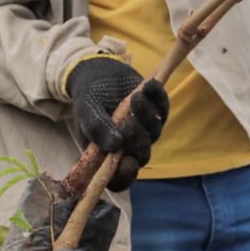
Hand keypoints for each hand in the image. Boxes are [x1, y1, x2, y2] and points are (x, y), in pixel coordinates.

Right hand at [65, 57, 168, 190]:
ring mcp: (146, 129)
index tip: (128, 163)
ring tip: (136, 97)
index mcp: (108, 154)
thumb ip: (96, 128)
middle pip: (141, 155)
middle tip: (128, 120)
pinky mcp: (157, 111)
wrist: (99, 73)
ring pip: (154, 132)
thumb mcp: (86, 111)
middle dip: (137, 139)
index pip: (119, 177)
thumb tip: (114, 147)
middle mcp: (129, 146)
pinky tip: (149, 85)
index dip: (126, 176)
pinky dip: (158, 98)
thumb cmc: (89, 97)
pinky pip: (163, 108)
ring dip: (147, 116)